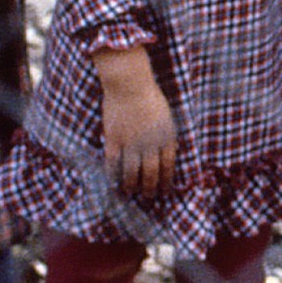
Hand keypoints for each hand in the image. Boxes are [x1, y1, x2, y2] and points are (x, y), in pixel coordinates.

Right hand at [102, 74, 178, 196]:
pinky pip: (113, 162)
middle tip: (147, 198)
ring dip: (131, 186)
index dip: (166, 182)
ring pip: (131, 172)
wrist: (130, 84)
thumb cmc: (150, 97)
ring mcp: (131, 142)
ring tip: (130, 193)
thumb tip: (166, 155)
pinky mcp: (114, 139)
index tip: (165, 192)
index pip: (168, 167)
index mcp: (166, 137)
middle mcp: (150, 143)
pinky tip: (112, 181)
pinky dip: (113, 174)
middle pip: (151, 173)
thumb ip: (166, 136)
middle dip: (149, 189)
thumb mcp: (166, 117)